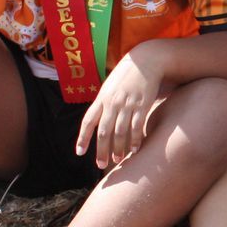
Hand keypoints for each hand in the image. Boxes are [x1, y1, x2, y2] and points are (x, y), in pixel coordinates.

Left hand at [76, 44, 163, 168]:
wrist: (147, 61)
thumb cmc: (127, 75)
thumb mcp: (110, 86)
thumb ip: (103, 102)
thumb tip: (96, 119)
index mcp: (102, 98)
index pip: (88, 121)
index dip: (83, 138)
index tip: (80, 153)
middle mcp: (112, 103)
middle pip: (103, 132)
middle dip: (101, 151)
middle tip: (101, 165)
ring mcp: (127, 105)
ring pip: (119, 132)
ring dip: (118, 149)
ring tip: (117, 160)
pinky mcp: (142, 106)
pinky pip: (137, 127)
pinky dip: (135, 141)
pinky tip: (134, 150)